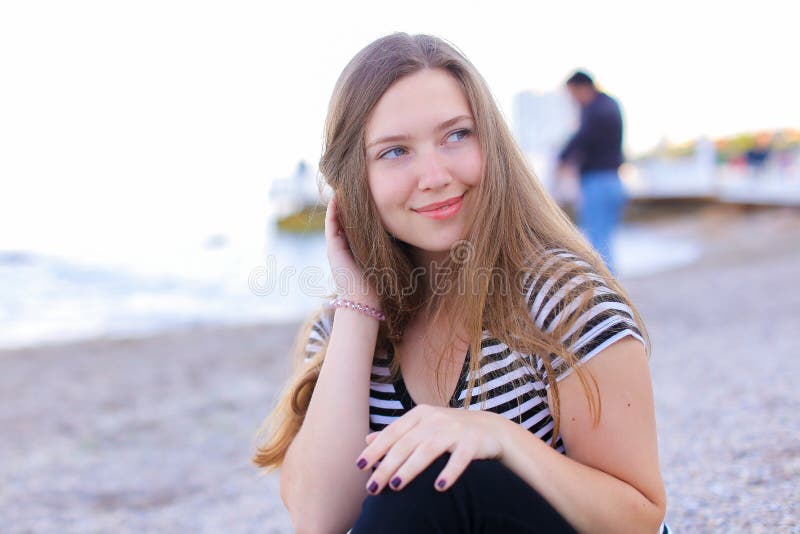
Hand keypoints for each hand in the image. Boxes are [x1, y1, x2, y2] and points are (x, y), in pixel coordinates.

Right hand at [325, 192, 376, 304]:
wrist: (364, 299)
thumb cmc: (378, 283)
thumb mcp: (384, 258)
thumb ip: (387, 246)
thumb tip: (404, 233)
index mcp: (355, 248)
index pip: (355, 223)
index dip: (359, 209)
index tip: (367, 193)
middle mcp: (343, 246)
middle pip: (344, 218)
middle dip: (348, 203)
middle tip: (354, 184)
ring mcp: (336, 246)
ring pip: (336, 218)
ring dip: (339, 203)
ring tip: (343, 186)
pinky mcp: (332, 247)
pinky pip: (331, 223)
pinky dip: (333, 210)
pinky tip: (337, 197)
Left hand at [355, 405, 503, 493]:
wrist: (490, 428)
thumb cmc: (449, 430)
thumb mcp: (422, 426)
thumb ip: (396, 433)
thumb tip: (367, 440)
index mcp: (419, 415)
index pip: (392, 433)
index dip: (376, 449)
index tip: (359, 466)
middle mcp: (434, 420)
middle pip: (406, 444)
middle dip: (386, 466)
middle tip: (372, 487)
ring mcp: (454, 430)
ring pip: (427, 450)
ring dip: (410, 469)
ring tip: (395, 486)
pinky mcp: (472, 442)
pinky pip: (459, 459)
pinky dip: (449, 472)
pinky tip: (439, 488)